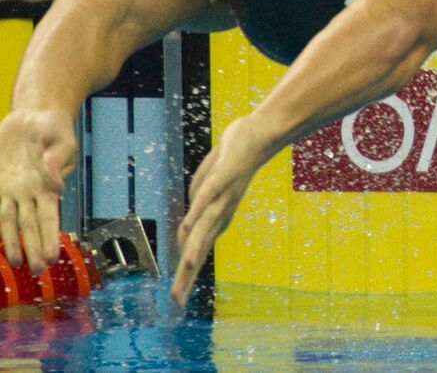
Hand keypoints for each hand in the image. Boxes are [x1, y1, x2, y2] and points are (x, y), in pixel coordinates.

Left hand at [0, 109, 75, 274]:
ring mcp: (8, 188)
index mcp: (48, 187)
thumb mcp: (62, 140)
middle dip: (33, 248)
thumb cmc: (53, 127)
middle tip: (36, 272)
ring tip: (14, 263)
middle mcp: (28, 193)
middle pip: (30, 226)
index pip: (49, 219)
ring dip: (11, 242)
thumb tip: (57, 188)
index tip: (53, 258)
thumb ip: (56, 163)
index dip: (50, 239)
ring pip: (8, 221)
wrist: (32, 113)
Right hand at [171, 116, 270, 304]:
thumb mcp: (208, 187)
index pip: (198, 251)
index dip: (187, 276)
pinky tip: (187, 224)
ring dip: (194, 248)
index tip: (176, 300)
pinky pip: (209, 195)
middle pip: (200, 248)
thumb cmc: (232, 162)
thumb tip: (184, 229)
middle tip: (176, 301)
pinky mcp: (224, 176)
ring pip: (205, 226)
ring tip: (186, 269)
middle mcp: (221, 212)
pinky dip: (198, 209)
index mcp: (216, 217)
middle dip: (188, 275)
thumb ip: (196, 208)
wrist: (260, 135)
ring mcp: (223, 195)